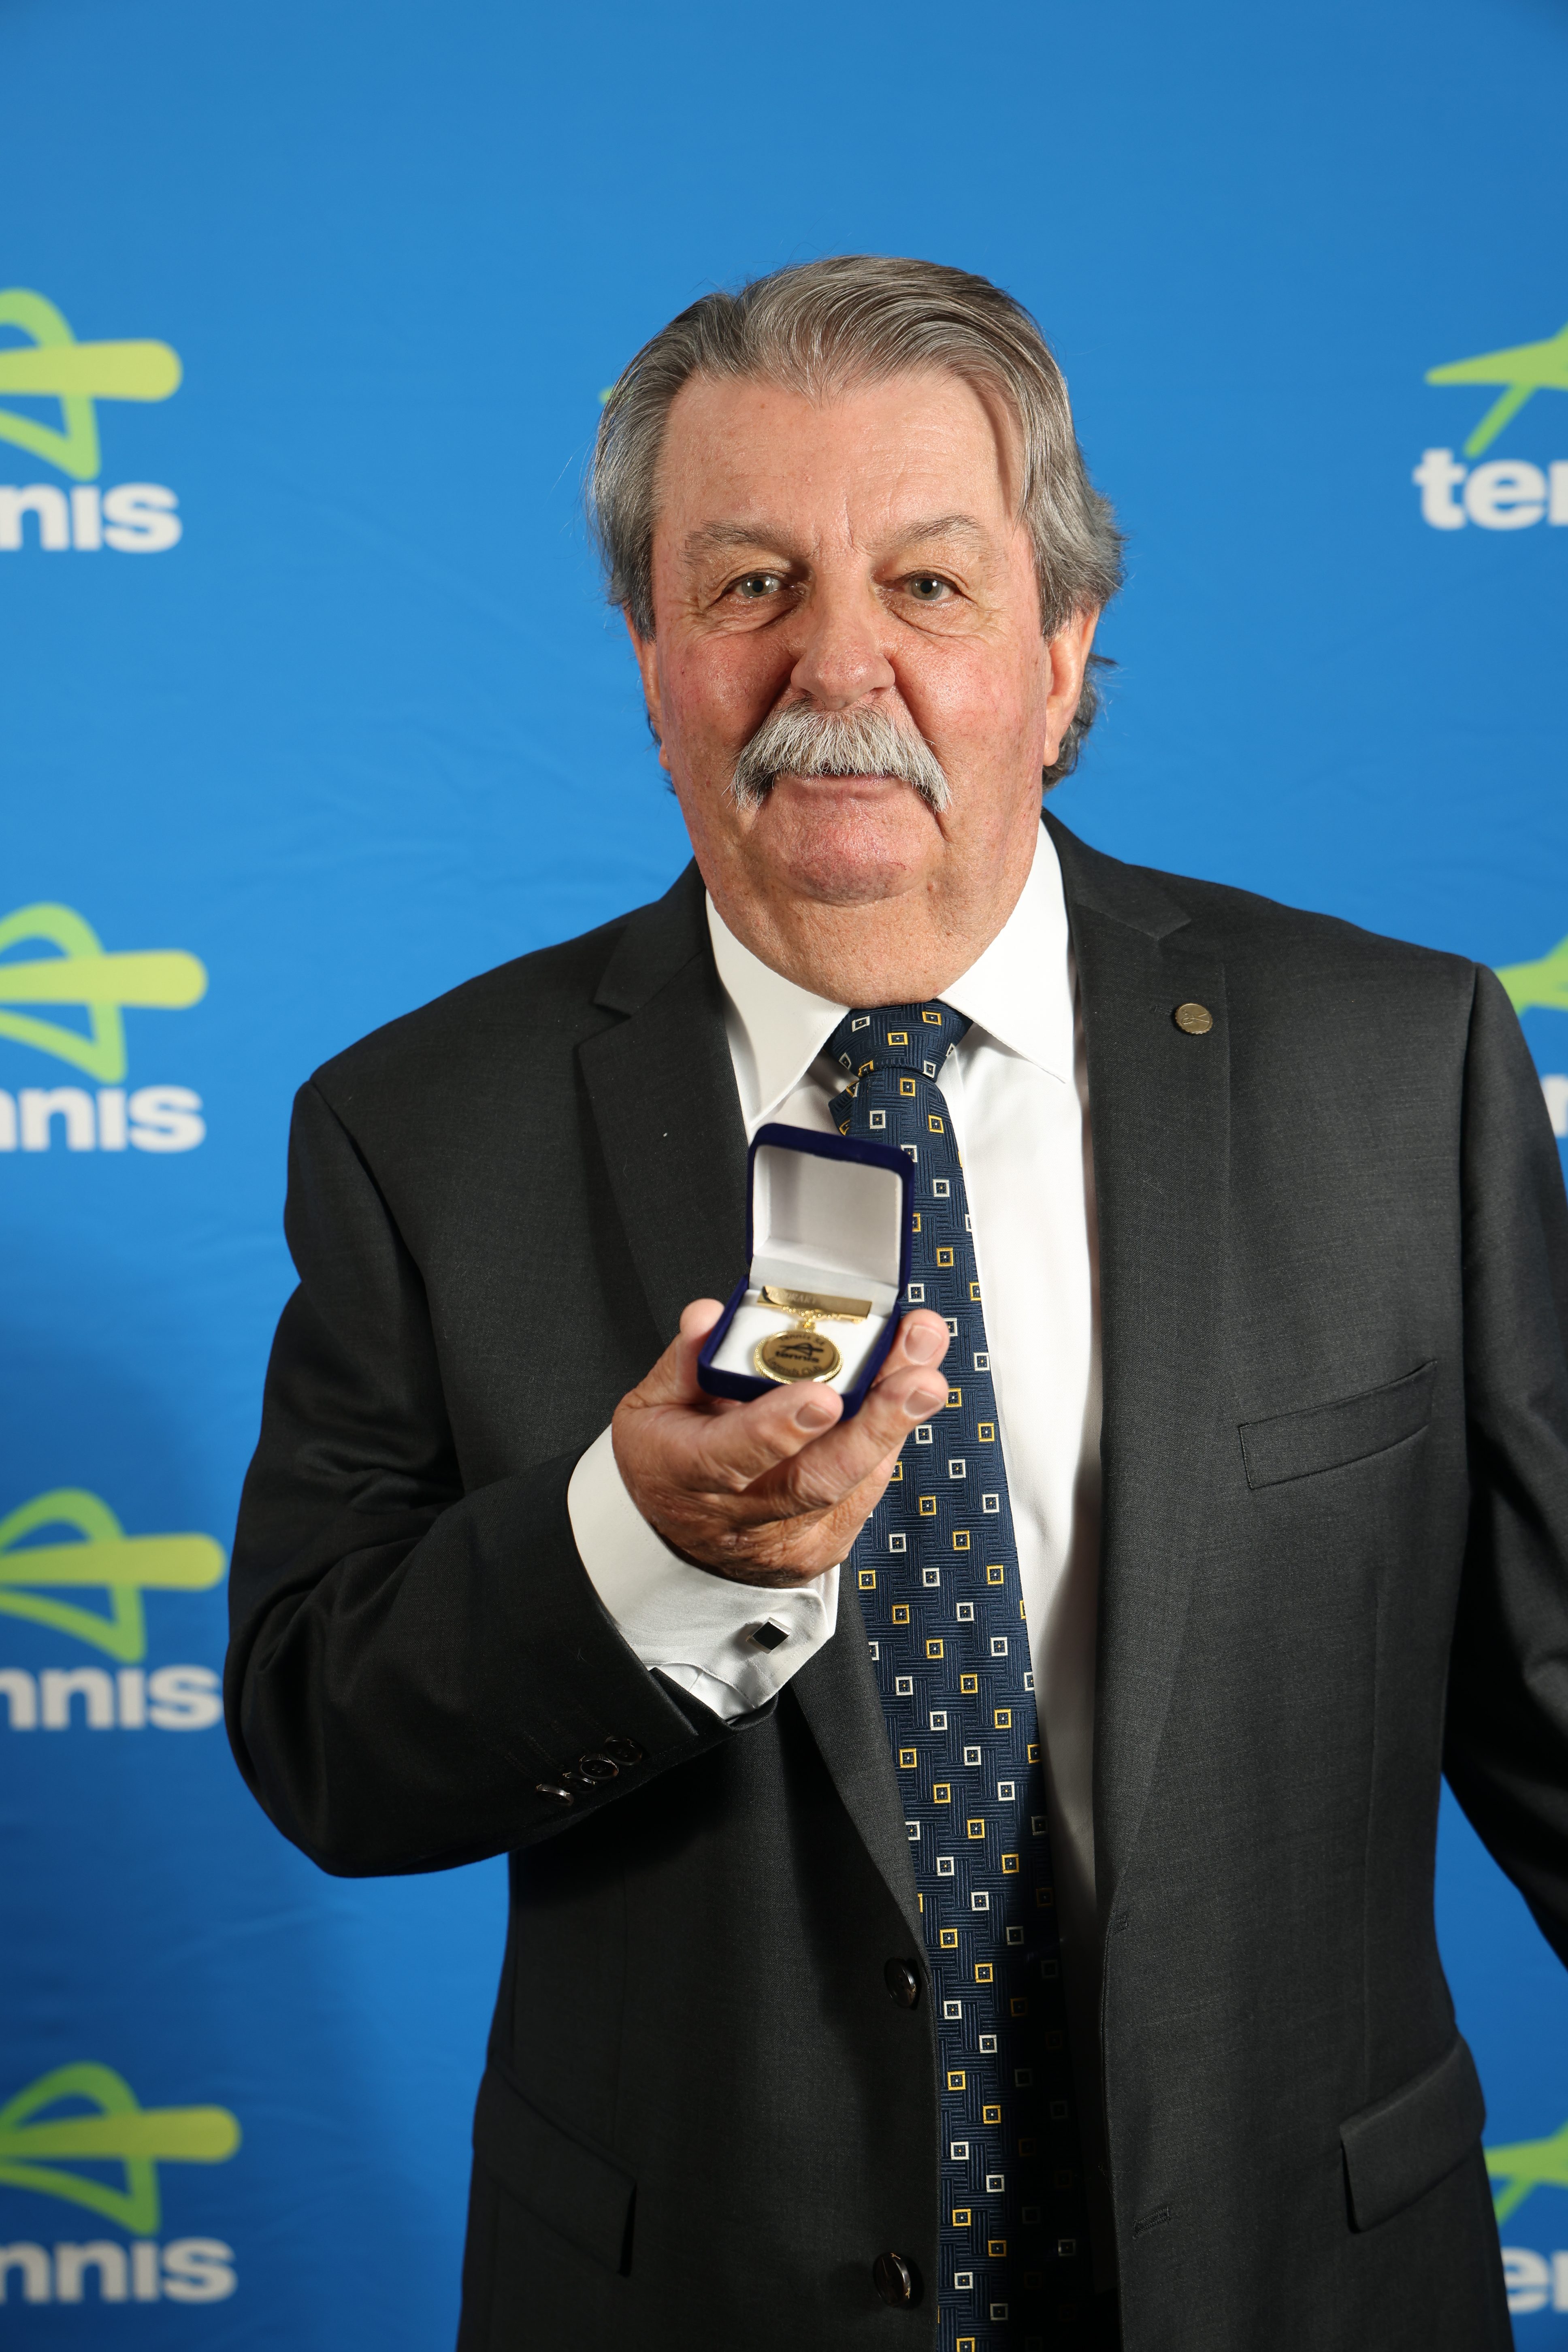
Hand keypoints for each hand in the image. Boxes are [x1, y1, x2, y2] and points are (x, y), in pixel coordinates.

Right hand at [612, 1300, 951, 1586]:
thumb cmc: (671, 1462)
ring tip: (926, 1367)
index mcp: (685, 1473)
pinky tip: (904, 1394)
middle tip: (920, 1379)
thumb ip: (688, 1358)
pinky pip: (866, 1486)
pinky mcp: (828, 1542)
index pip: (731, 1457)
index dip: (778, 1428)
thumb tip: (710, 1316)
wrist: (687, 1539)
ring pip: (856, 1481)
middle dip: (876, 1425)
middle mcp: (742, 1513)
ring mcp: (789, 1536)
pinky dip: (887, 1436)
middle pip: (817, 1480)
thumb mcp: (652, 1405)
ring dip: (897, 1420)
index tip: (823, 1395)